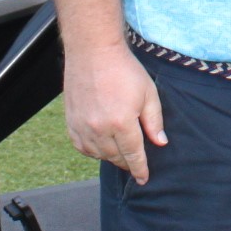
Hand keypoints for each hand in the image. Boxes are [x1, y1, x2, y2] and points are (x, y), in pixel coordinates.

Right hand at [64, 40, 166, 182]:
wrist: (94, 52)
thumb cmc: (124, 70)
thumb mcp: (148, 93)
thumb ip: (154, 121)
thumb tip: (160, 143)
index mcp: (122, 123)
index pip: (133, 155)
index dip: (140, 169)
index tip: (144, 179)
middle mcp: (99, 129)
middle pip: (115, 157)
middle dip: (127, 163)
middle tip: (134, 163)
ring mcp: (82, 126)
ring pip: (98, 154)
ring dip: (110, 157)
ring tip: (119, 152)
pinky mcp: (70, 121)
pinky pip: (81, 147)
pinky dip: (92, 150)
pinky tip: (100, 145)